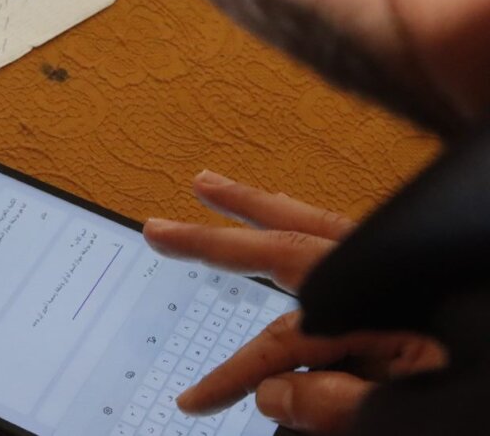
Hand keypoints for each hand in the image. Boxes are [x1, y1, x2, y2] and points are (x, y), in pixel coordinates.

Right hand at [143, 171, 445, 434]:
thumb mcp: (430, 407)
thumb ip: (347, 404)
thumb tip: (270, 396)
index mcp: (377, 306)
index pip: (282, 342)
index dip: (232, 375)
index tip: (194, 401)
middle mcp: (378, 270)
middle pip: (278, 246)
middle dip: (214, 242)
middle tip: (159, 229)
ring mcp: (395, 260)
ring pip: (308, 221)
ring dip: (254, 205)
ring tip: (209, 183)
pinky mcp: (414, 264)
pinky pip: (343, 231)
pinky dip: (303, 218)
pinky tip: (292, 217)